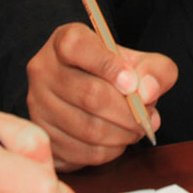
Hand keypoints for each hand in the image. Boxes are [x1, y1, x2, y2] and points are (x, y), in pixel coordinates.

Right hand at [26, 21, 176, 169]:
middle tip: (148, 117)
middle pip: (90, 94)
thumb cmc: (114, 74)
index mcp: (63, 41)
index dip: (109, 66)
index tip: (133, 84)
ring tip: (136, 129)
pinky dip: (109, 150)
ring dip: (122, 134)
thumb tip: (147, 91)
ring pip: (88, 128)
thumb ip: (154, 70)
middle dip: (128, 112)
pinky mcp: (44, 135)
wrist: (88, 92)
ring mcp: (38, 104)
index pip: (78, 47)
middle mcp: (43, 69)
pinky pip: (83, 151)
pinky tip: (118, 140)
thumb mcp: (138, 62)